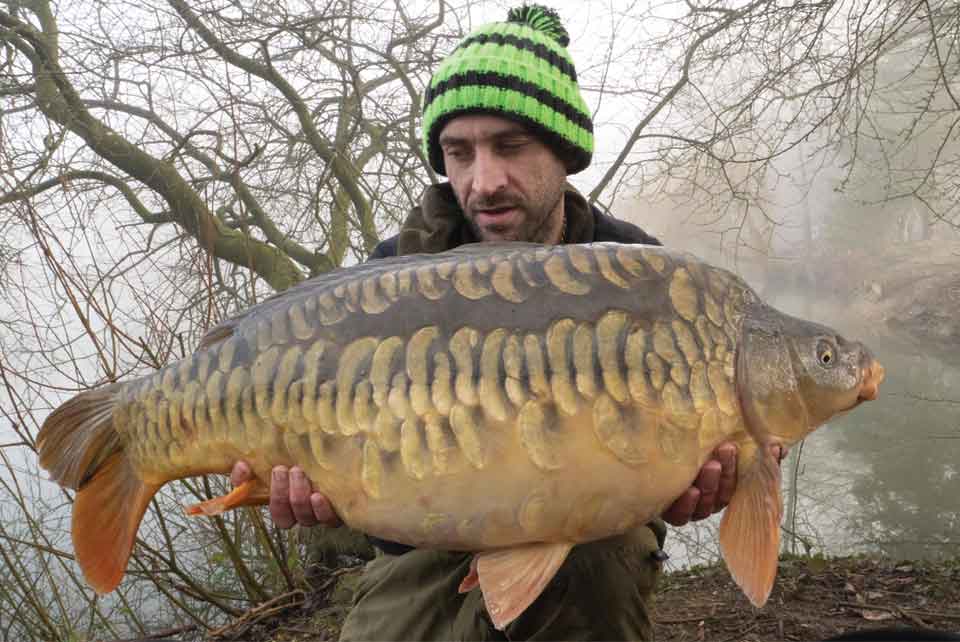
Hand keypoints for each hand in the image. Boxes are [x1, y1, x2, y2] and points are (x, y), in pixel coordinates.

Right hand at [230, 461, 341, 528]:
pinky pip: (329, 519)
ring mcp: (321, 513)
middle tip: (283, 469)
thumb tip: (241, 465)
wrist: (346, 455)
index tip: (256, 469)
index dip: (262, 495)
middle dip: (281, 494)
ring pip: (306, 517)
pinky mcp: (341, 511)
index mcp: (287, 502)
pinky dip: (322, 510)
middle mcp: (303, 512)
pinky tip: (318, 495)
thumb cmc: (309, 458)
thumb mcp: (282, 457)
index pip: (271, 510)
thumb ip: (256, 465)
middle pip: (287, 517)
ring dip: (298, 497)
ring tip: (299, 473)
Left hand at [662, 443, 784, 525]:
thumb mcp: (706, 444)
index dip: (755, 469)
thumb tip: (779, 446)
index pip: (742, 482)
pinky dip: (687, 504)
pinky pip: (682, 516)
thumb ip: (742, 445)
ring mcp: (689, 508)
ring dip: (710, 485)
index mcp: (720, 485)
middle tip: (726, 449)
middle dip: (728, 472)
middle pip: (724, 493)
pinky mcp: (669, 513)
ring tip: (709, 465)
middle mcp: (707, 500)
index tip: (762, 449)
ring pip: (706, 505)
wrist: (641, 468)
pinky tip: (689, 490)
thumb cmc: (679, 452)